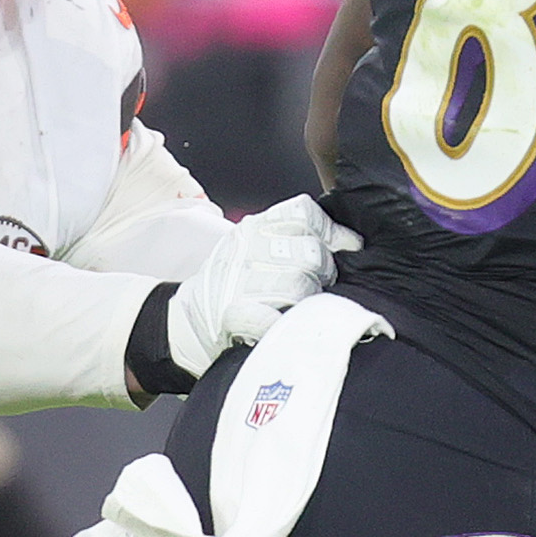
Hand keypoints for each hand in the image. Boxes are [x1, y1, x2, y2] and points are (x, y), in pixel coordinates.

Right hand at [165, 196, 357, 376]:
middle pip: (312, 253)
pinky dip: (286, 322)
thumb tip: (347, 240)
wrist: (188, 321)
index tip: (344, 246)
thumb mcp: (252, 245)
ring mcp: (241, 280)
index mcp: (254, 228)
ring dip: (307, 300)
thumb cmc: (231, 284)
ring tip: (295, 306)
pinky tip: (281, 323)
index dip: (330, 231)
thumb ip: (291, 237)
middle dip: (323, 272)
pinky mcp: (238, 313)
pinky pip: (279, 316)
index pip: (304, 213)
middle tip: (313, 284)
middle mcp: (248, 248)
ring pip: (303, 285)